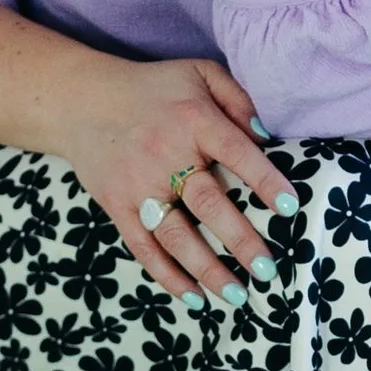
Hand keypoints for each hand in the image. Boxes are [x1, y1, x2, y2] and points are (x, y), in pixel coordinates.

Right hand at [50, 54, 295, 299]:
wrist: (82, 100)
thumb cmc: (153, 88)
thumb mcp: (199, 74)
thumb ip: (237, 97)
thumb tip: (266, 135)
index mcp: (195, 120)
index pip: (237, 153)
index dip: (264, 181)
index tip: (288, 208)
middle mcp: (168, 155)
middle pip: (209, 204)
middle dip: (241, 240)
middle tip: (268, 269)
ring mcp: (139, 185)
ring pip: (177, 235)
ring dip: (208, 269)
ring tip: (238, 295)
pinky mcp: (117, 206)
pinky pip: (144, 248)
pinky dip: (168, 276)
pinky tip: (194, 296)